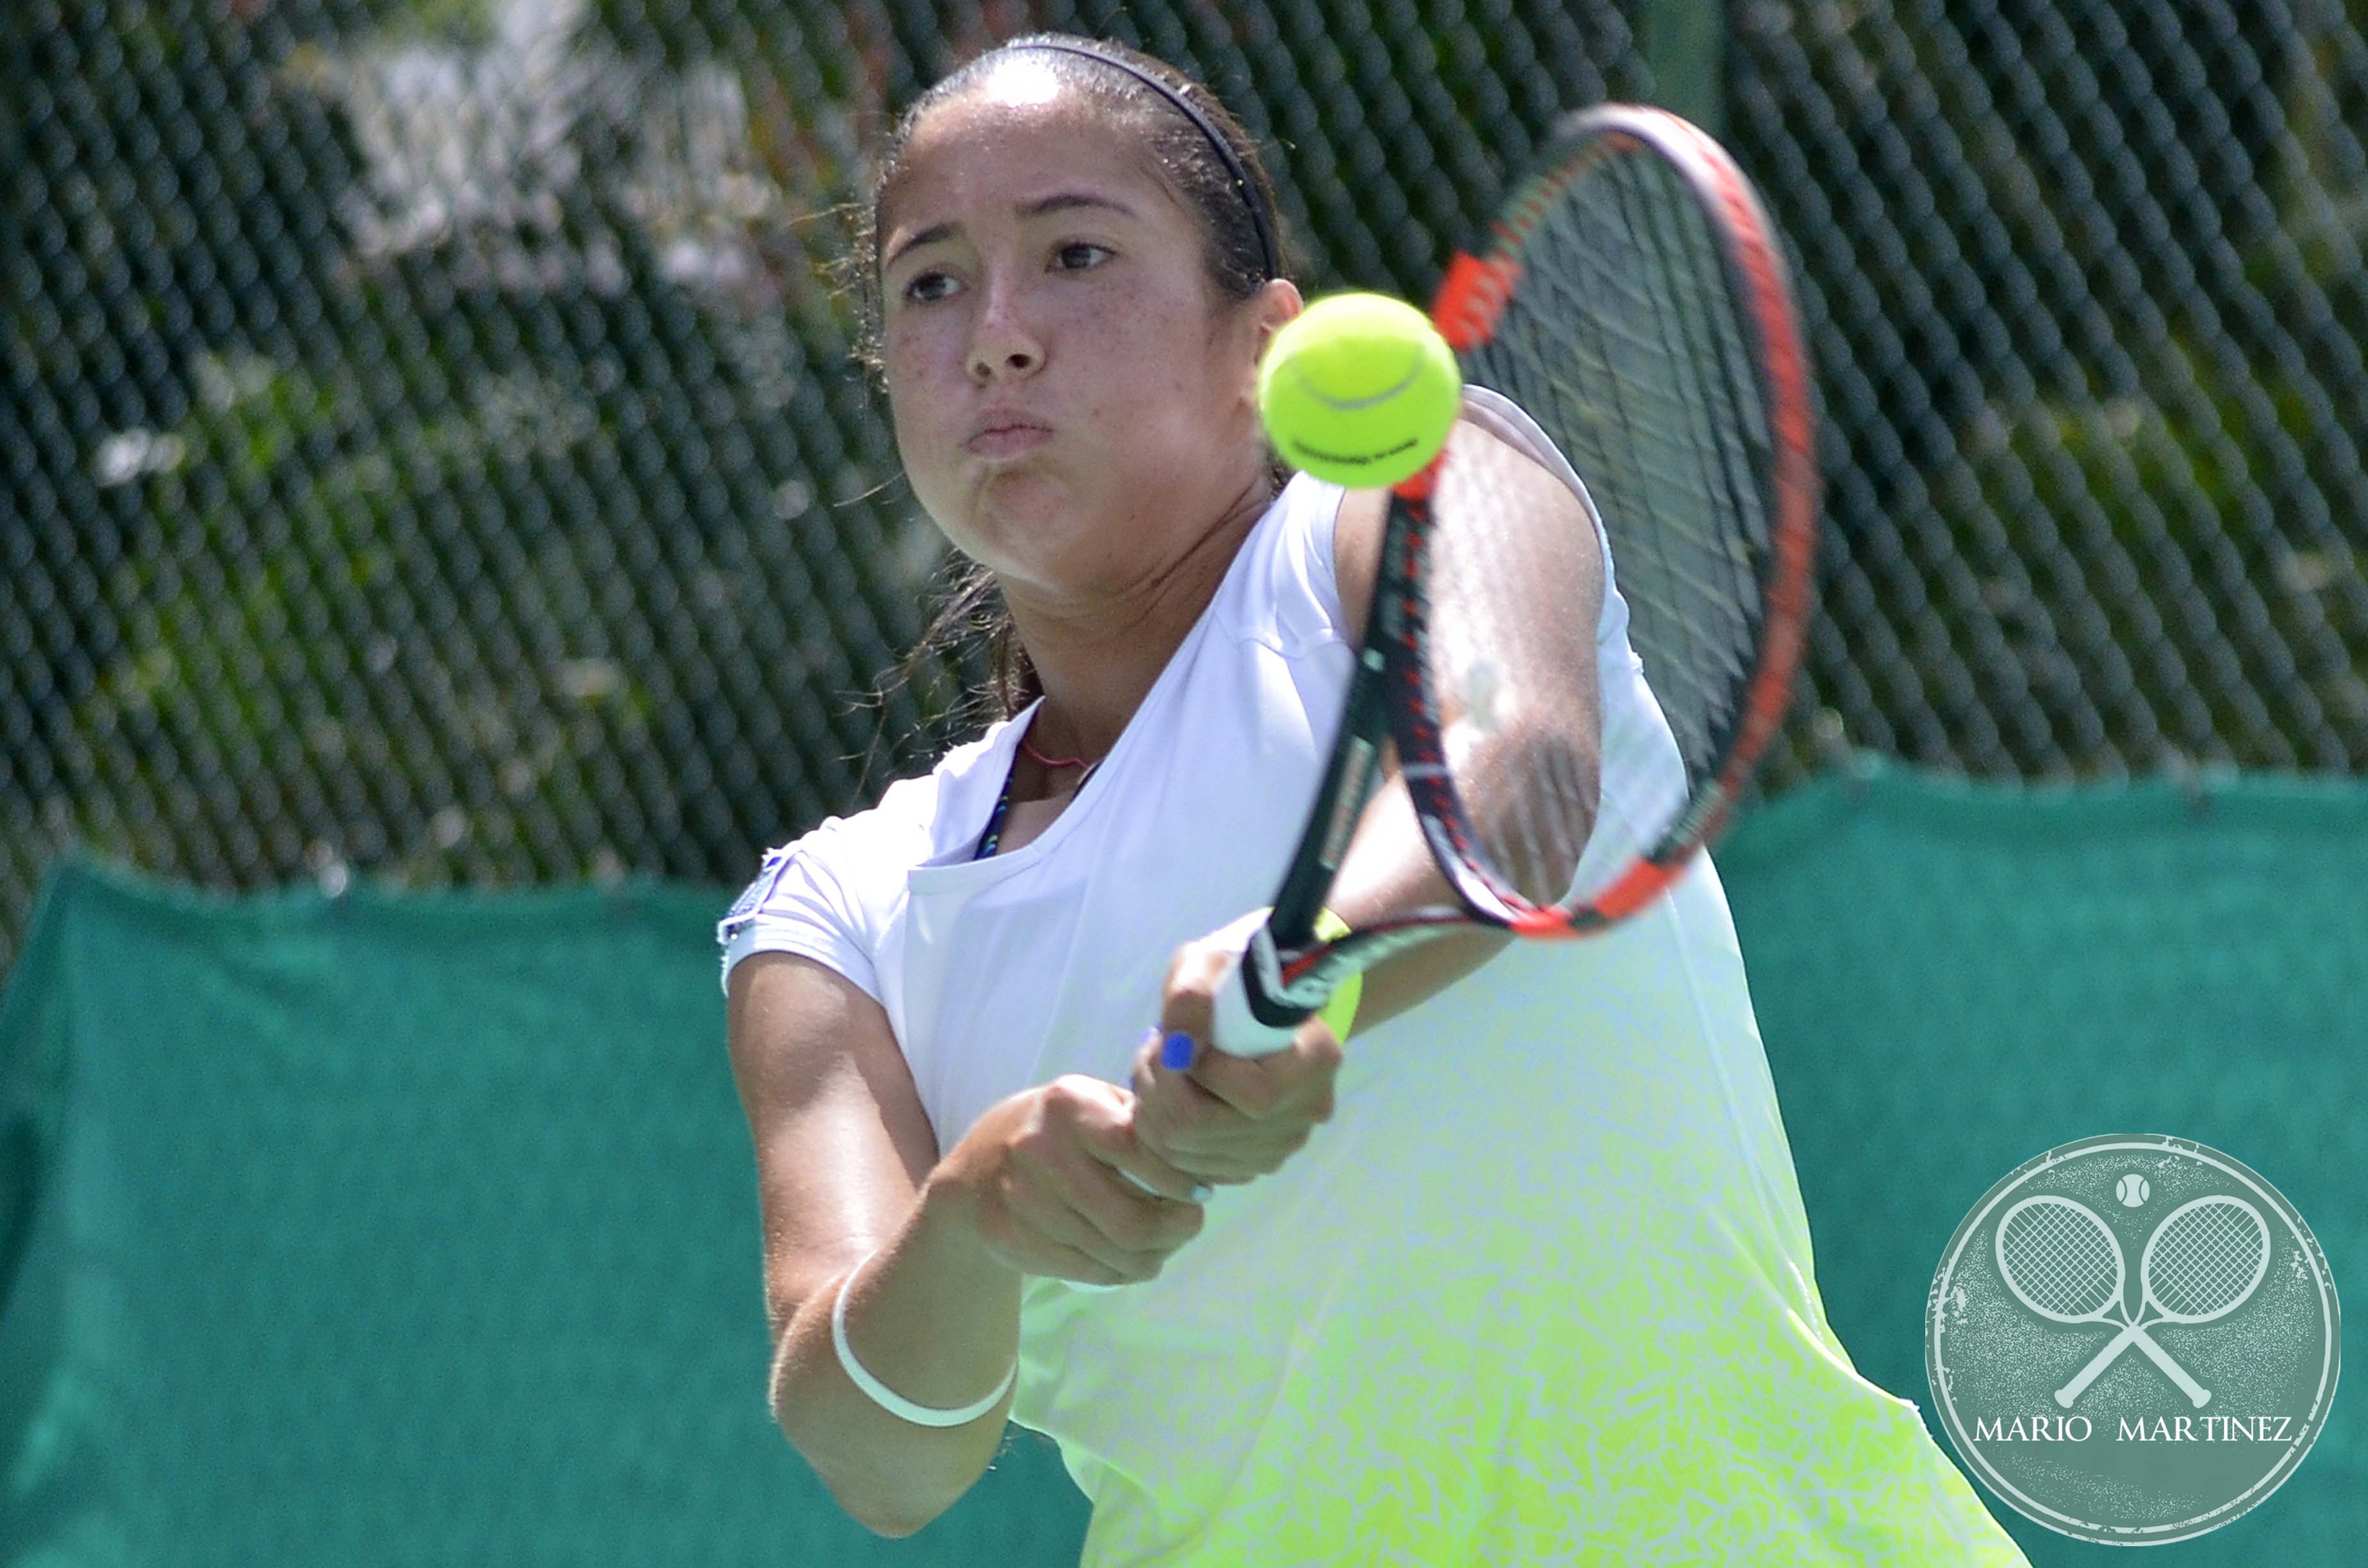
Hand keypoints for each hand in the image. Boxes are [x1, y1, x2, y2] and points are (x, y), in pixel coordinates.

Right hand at [935, 1076, 1207, 1287]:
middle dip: (1177, 1229)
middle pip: (1133, 1219)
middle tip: (1191, 1222)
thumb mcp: (1090, 1102)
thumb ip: (1139, 1119)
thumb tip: (1201, 1155)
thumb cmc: (1054, 1131)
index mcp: (1069, 1106)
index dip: (1181, 1180)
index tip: (1201, 1190)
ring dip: (1155, 1255)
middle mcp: (1040, 1150)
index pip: (1141, 1151)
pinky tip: (1132, 1258)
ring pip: (1115, 1253)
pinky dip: (1122, 1272)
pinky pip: (1090, 1271)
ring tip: (1165, 1242)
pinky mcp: (1013, 1240)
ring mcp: (1022, 1200)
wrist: (975, 1173)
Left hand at [1129, 931, 1343, 1188]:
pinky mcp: (1256, 1162)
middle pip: (1212, 1130)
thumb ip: (1192, 998)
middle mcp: (1307, 1111)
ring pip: (1194, 1155)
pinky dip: (1163, 1138)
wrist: (1260, 999)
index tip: (1178, 1038)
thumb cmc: (1238, 973)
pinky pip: (1194, 1169)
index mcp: (1316, 1060)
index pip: (1256, 1095)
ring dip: (1154, 1113)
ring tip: (1152, 1071)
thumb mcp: (1209, 962)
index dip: (1202, 1072)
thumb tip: (1178, 1050)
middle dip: (1160, 1091)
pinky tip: (1162, 1100)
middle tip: (1149, 1053)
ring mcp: (1283, 1143)